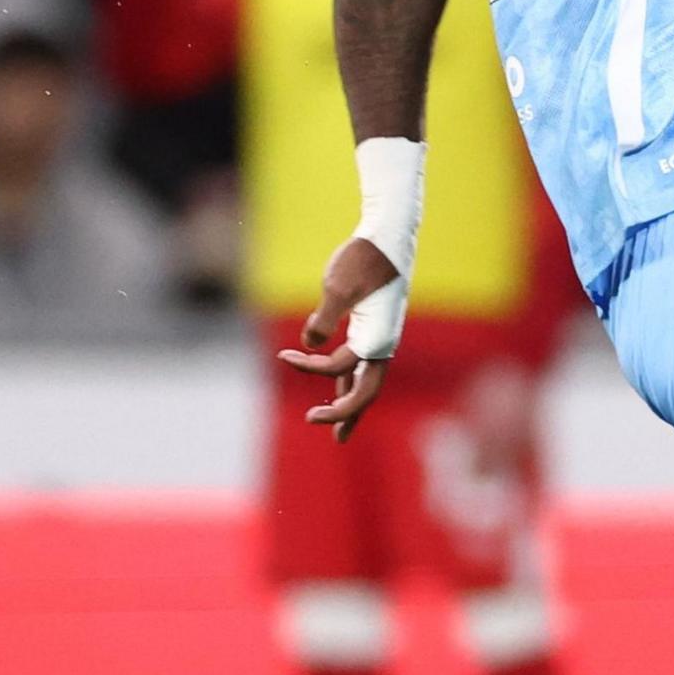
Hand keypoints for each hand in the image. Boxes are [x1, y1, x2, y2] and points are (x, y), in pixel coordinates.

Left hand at [276, 235, 402, 441]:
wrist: (387, 236)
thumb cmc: (363, 259)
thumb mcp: (337, 287)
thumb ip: (324, 319)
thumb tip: (310, 342)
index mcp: (377, 338)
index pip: (339, 367)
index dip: (309, 366)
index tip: (285, 354)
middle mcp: (383, 343)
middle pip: (367, 392)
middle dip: (348, 415)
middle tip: (333, 438)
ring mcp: (380, 337)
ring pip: (366, 380)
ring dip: (350, 404)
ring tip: (339, 433)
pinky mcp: (374, 327)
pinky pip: (361, 362)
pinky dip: (347, 378)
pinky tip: (337, 387)